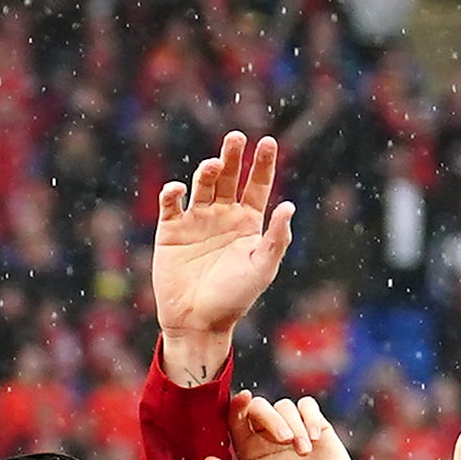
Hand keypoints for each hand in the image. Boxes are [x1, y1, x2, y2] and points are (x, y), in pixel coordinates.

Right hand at [148, 132, 295, 384]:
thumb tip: (290, 206)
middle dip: (233, 156)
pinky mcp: (170, 231)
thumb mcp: (262, 268)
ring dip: (207, 171)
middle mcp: (222, 217)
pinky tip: (179, 189)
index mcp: (247, 223)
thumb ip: (276, 238)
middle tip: (236, 137)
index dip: (263, 163)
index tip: (268, 142)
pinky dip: (173, 193)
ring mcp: (196, 221)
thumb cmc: (234, 299)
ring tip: (212, 166)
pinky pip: (171, 204)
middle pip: (229, 177)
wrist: (197, 322)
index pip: (257, 185)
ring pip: (202, 185)